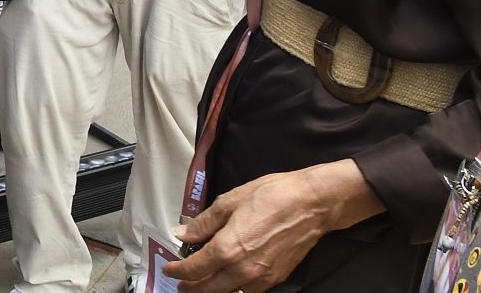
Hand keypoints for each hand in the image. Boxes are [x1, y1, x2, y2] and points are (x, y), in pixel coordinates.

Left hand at [164, 161, 378, 292]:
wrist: (311, 204)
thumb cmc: (272, 196)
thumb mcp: (229, 202)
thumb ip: (203, 222)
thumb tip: (182, 233)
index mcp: (227, 248)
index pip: (194, 269)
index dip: (177, 271)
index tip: (169, 269)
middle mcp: (242, 269)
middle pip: (209, 289)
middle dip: (191, 288)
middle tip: (182, 284)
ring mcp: (261, 277)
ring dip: (212, 291)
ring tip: (202, 284)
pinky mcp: (276, 278)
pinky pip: (249, 292)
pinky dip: (235, 290)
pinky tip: (230, 281)